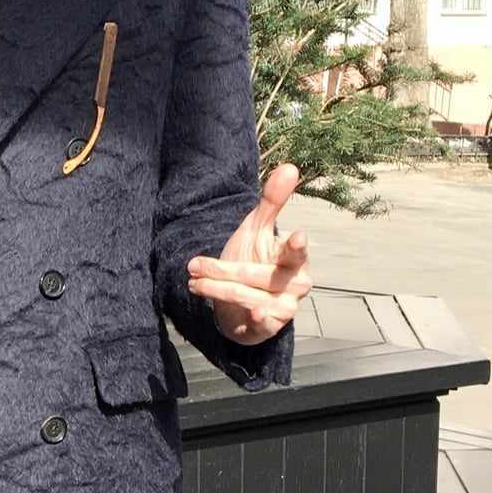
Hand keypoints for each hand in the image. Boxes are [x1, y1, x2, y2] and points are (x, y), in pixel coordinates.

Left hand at [186, 163, 311, 346]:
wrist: (241, 303)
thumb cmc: (254, 259)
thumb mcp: (257, 229)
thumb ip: (272, 201)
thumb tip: (290, 166)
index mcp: (292, 258)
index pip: (296, 251)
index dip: (297, 245)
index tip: (297, 236)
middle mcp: (293, 284)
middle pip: (259, 275)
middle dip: (223, 269)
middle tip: (193, 264)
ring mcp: (284, 308)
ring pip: (249, 296)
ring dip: (217, 288)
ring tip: (194, 281)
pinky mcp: (270, 326)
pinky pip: (263, 324)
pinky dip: (255, 319)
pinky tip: (246, 313)